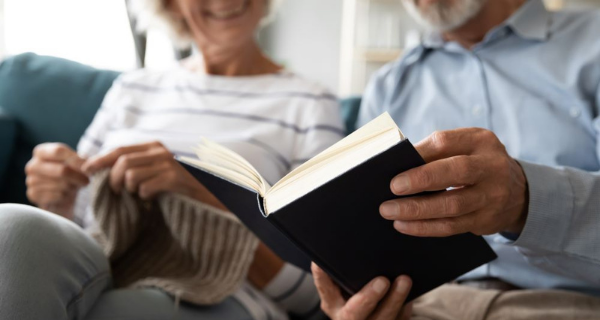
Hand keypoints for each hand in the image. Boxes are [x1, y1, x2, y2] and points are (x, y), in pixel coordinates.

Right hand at [25, 143, 88, 218]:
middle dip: (79, 176)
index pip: (59, 151)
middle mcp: (33, 165)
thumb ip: (84, 161)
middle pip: (62, 170)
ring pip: (62, 185)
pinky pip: (58, 196)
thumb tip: (92, 164)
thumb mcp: (77, 163)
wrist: (61, 195)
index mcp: (41, 151)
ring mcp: (31, 181)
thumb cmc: (70, 174)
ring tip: (73, 186)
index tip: (89, 166)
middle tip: (87, 180)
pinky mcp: (34, 195)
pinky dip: (67, 196)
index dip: (77, 159)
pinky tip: (65, 194)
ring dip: (73, 187)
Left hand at [82, 141, 224, 206]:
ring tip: (139, 196)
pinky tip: (152, 200)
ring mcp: (169, 164)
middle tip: (117, 193)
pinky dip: (144, 196)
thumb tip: (107, 171)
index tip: (86, 169)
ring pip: (130, 175)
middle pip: (122, 162)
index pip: (120, 149)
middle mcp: (161, 152)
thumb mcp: (159, 171)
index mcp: (155, 147)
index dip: (100, 159)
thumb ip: (140, 166)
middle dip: (113, 180)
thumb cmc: (182, 186)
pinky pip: (145, 187)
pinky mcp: (174, 179)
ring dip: (130, 190)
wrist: (214, 194)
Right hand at [312, 263, 411, 319]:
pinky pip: (399, 318)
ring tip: (404, 280)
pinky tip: (411, 291)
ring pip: (382, 318)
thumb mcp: (342, 283)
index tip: (324, 261)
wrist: (369, 313)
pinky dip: (405, 305)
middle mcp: (347, 317)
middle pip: (354, 314)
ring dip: (395, 299)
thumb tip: (337, 240)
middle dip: (368, 298)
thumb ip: (340, 269)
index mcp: (332, 303)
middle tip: (382, 280)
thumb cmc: (354, 291)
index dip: (323, 275)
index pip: (324, 287)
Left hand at [379, 128, 527, 236]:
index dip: (419, 153)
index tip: (394, 164)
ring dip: (417, 210)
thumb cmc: (474, 164)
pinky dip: (425, 227)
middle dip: (421, 180)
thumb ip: (435, 152)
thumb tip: (396, 165)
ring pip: (452, 205)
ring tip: (389, 211)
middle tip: (392, 188)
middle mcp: (491, 166)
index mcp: (480, 140)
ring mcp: (492, 196)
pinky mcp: (486, 220)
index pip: (446, 142)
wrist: (517, 192)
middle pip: (456, 172)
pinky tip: (404, 225)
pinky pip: (452, 226)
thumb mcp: (464, 147)